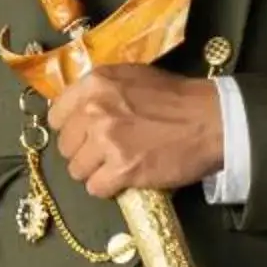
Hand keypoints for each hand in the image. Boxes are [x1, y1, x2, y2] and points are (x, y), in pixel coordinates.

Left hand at [45, 66, 222, 198]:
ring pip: (77, 170)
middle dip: (83, 152)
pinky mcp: (122, 170)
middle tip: (107, 153)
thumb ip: (100, 91)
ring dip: (95, 172)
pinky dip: (109, 188)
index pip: (57, 115)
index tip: (85, 134)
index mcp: (95, 84)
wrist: (210, 120)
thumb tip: (76, 110)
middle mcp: (94, 111)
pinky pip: (96, 189)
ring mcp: (107, 142)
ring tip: (117, 166)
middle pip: (66, 146)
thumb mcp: (131, 78)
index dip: (71, 128)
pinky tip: (125, 179)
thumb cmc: (175, 97)